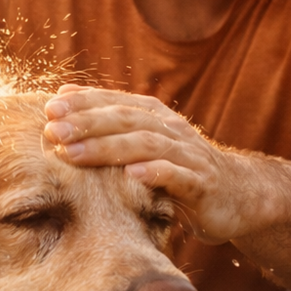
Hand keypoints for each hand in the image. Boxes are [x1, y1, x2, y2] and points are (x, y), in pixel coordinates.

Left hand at [43, 85, 259, 243]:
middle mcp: (171, 130)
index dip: (83, 103)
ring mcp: (189, 155)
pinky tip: (132, 174)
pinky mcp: (203, 185)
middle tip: (52, 130)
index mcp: (155, 117)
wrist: (240, 195)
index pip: (115, 102)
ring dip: (108, 147)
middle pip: (126, 119)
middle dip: (87, 123)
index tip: (49, 108)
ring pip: (146, 145)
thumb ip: (109, 121)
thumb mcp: (146, 142)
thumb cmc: (181, 169)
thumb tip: (62, 96)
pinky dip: (156, 173)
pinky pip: (178, 176)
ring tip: (74, 154)